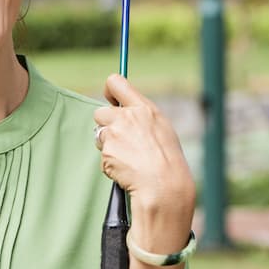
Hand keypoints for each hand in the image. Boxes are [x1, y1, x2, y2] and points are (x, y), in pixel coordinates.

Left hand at [92, 74, 195, 250]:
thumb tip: (126, 112)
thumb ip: (142, 118)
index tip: (111, 99)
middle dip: (106, 125)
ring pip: (100, 135)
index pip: (116, 83)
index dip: (109, 90)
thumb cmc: (168, 161)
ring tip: (129, 158)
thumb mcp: (162, 129)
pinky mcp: (107, 152)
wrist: (164, 186)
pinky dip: (110, 163)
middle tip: (122, 141)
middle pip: (100, 112)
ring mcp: (115, 134)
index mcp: (144, 109)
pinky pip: (103, 155)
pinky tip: (126, 169)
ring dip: (108, 146)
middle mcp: (127, 117)